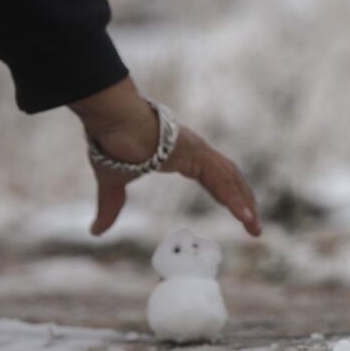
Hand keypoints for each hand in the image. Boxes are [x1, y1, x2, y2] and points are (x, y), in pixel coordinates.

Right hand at [69, 78, 260, 237]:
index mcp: (183, 155)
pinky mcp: (196, 153)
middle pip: (230, 178)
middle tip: (253, 227)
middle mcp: (196, 150)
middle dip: (244, 202)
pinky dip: (234, 198)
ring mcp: (198, 149)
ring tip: (254, 228)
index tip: (239, 214)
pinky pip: (221, 179)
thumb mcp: (113, 183)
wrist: (111, 119)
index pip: (214, 179)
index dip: (227, 197)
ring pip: (230, 179)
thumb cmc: (111, 142)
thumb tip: (96, 231)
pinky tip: (243, 216)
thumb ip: (110, 207)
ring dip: (244, 204)